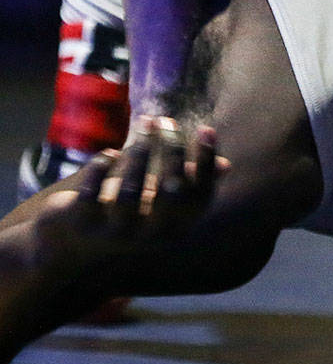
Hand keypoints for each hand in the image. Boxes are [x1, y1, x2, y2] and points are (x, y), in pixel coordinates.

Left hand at [36, 117, 224, 255]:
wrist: (74, 242)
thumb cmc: (130, 212)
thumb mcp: (162, 200)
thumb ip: (189, 184)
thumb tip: (226, 166)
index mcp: (177, 228)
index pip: (201, 195)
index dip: (206, 161)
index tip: (205, 129)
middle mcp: (151, 236)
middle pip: (171, 192)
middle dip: (171, 150)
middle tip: (166, 121)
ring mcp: (116, 233)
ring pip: (130, 193)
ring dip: (139, 152)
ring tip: (143, 124)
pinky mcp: (83, 225)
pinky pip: (92, 194)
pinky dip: (101, 168)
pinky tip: (109, 154)